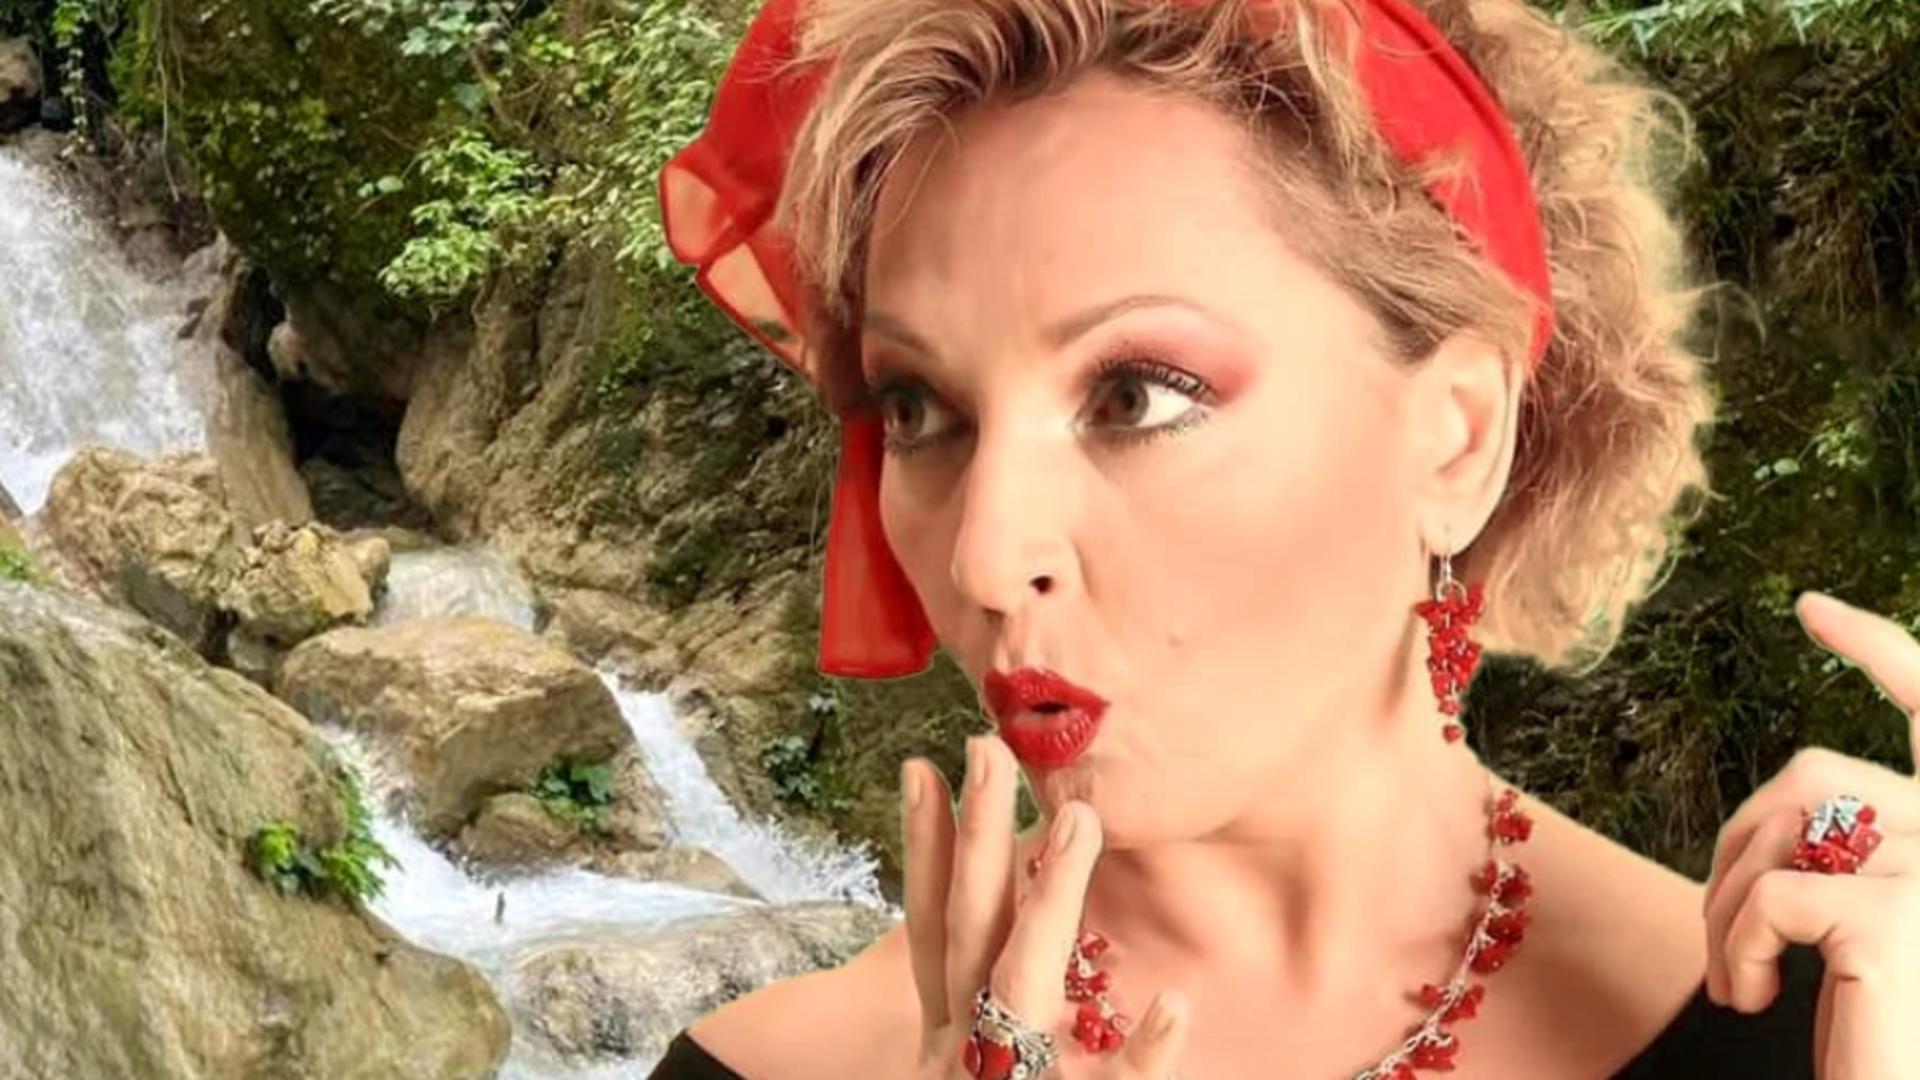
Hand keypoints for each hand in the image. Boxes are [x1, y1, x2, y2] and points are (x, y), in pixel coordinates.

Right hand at [902, 734, 1190, 1078]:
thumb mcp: (972, 1060)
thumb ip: (990, 998)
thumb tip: (1012, 913)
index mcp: (950, 1028)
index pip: (935, 924)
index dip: (924, 846)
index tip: (920, 766)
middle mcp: (968, 1043)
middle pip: (969, 925)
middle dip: (977, 832)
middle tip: (988, 747)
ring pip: (1022, 978)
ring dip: (1050, 895)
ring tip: (1079, 818)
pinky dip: (1142, 1051)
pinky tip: (1173, 1002)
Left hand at [1702, 591, 1919, 1078]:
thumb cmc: (1880, 1035)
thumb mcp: (1854, 931)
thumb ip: (1839, 857)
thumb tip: (1777, 821)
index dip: (1878, 650)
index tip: (1813, 608)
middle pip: (1811, 776)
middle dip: (1737, 841)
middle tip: (1720, 931)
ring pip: (1776, 834)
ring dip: (1724, 909)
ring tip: (1737, 979)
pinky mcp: (1898, 912)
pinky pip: (1766, 893)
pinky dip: (1734, 944)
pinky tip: (1755, 997)